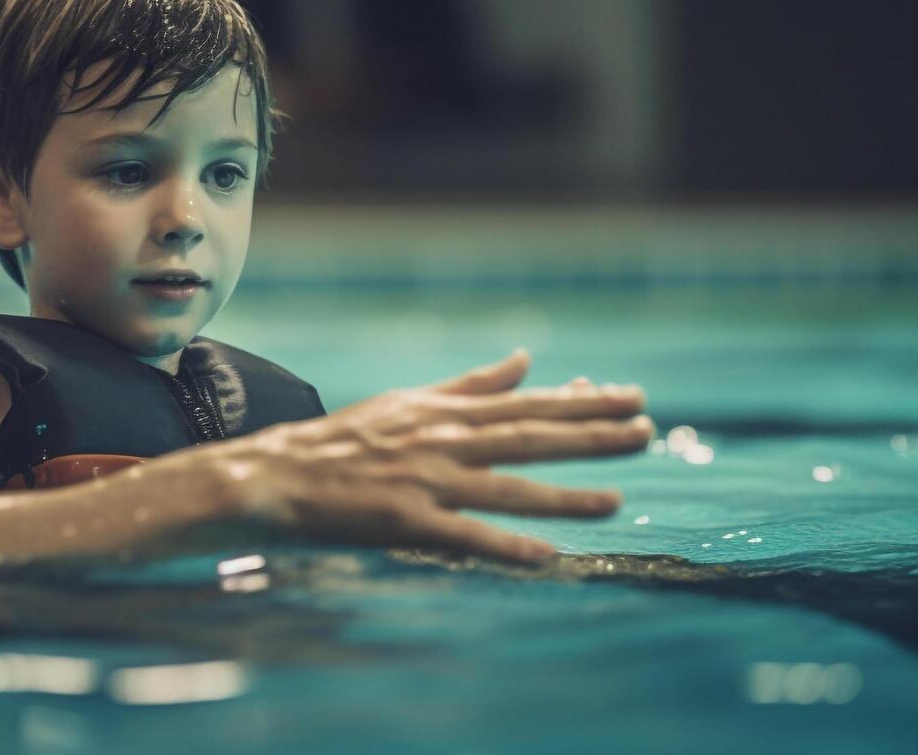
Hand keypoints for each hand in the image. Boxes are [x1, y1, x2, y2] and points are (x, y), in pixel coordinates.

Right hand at [181, 349, 651, 562]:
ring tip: (618, 499)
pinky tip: (545, 558)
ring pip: (506, 487)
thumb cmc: (341, 440)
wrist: (272, 473)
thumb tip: (524, 360)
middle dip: (591, 433)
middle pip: (528, 435)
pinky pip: (462, 537)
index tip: (629, 395)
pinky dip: (504, 548)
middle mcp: (440, 440)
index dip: (581, 399)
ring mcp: (423, 481)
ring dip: (564, 494)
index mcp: (442, 411)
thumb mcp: (409, 401)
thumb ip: (470, 385)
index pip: (525, 402)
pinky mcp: (403, 521)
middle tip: (646, 429)